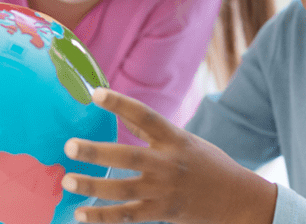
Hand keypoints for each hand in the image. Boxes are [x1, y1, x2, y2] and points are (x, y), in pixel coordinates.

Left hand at [62, 89, 276, 223]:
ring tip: (67, 180)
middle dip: (97, 151)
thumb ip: (154, 133)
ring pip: (122, 189)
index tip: (95, 93)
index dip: (120, 103)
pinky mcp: (162, 213)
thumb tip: (123, 116)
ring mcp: (165, 190)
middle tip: (69, 146)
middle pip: (128, 156)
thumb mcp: (186, 141)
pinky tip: (80, 213)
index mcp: (175, 139)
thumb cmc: (210, 164)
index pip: (144, 116)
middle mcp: (169, 163)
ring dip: (92, 185)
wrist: (238, 199)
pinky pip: (126, 216)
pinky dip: (101, 216)